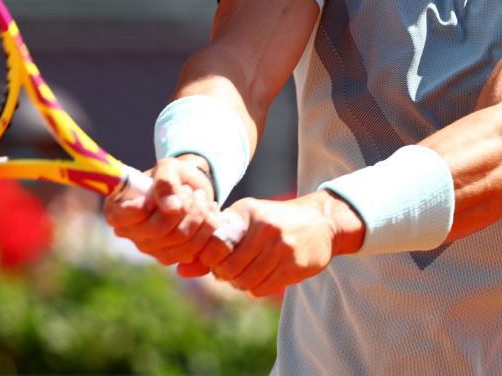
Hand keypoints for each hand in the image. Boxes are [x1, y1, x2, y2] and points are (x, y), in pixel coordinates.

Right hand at [103, 156, 219, 265]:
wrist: (192, 189)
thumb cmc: (174, 176)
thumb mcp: (169, 168)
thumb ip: (166, 182)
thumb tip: (172, 207)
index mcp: (117, 209)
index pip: (122, 218)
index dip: (146, 206)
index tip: (168, 189)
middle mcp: (129, 233)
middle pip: (159, 230)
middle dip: (185, 208)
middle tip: (192, 191)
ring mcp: (149, 248)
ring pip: (180, 242)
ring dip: (200, 217)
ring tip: (201, 199)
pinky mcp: (169, 257)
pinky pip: (193, 252)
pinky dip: (207, 230)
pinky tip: (208, 215)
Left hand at [182, 190, 363, 297]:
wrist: (320, 222)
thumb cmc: (272, 222)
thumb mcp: (244, 221)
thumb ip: (212, 244)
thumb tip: (181, 270)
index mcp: (248, 212)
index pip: (215, 245)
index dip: (210, 260)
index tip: (215, 260)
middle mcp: (265, 228)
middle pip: (229, 268)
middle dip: (224, 275)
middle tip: (229, 271)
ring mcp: (282, 247)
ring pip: (245, 281)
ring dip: (240, 283)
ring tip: (245, 273)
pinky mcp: (295, 265)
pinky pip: (263, 288)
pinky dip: (256, 288)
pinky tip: (261, 276)